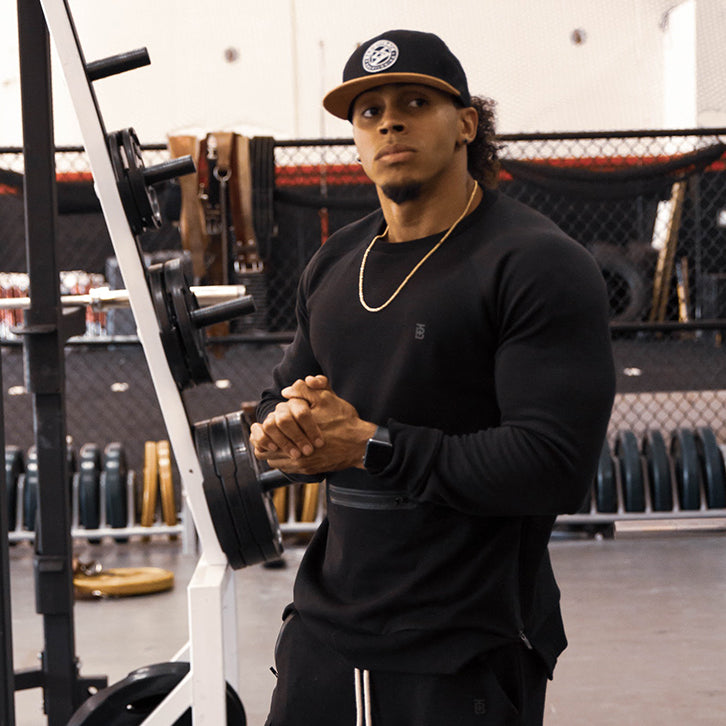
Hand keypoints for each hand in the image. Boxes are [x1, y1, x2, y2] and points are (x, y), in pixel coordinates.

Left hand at [251, 376, 376, 475]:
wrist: (361, 444)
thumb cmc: (344, 421)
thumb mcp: (326, 399)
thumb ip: (304, 391)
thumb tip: (285, 392)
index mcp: (296, 432)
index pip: (266, 434)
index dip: (262, 430)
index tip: (264, 425)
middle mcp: (297, 452)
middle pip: (265, 451)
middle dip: (265, 441)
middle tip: (268, 434)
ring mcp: (302, 464)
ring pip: (274, 462)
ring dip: (274, 452)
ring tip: (279, 443)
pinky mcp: (309, 471)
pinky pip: (286, 469)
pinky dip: (285, 460)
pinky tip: (291, 451)